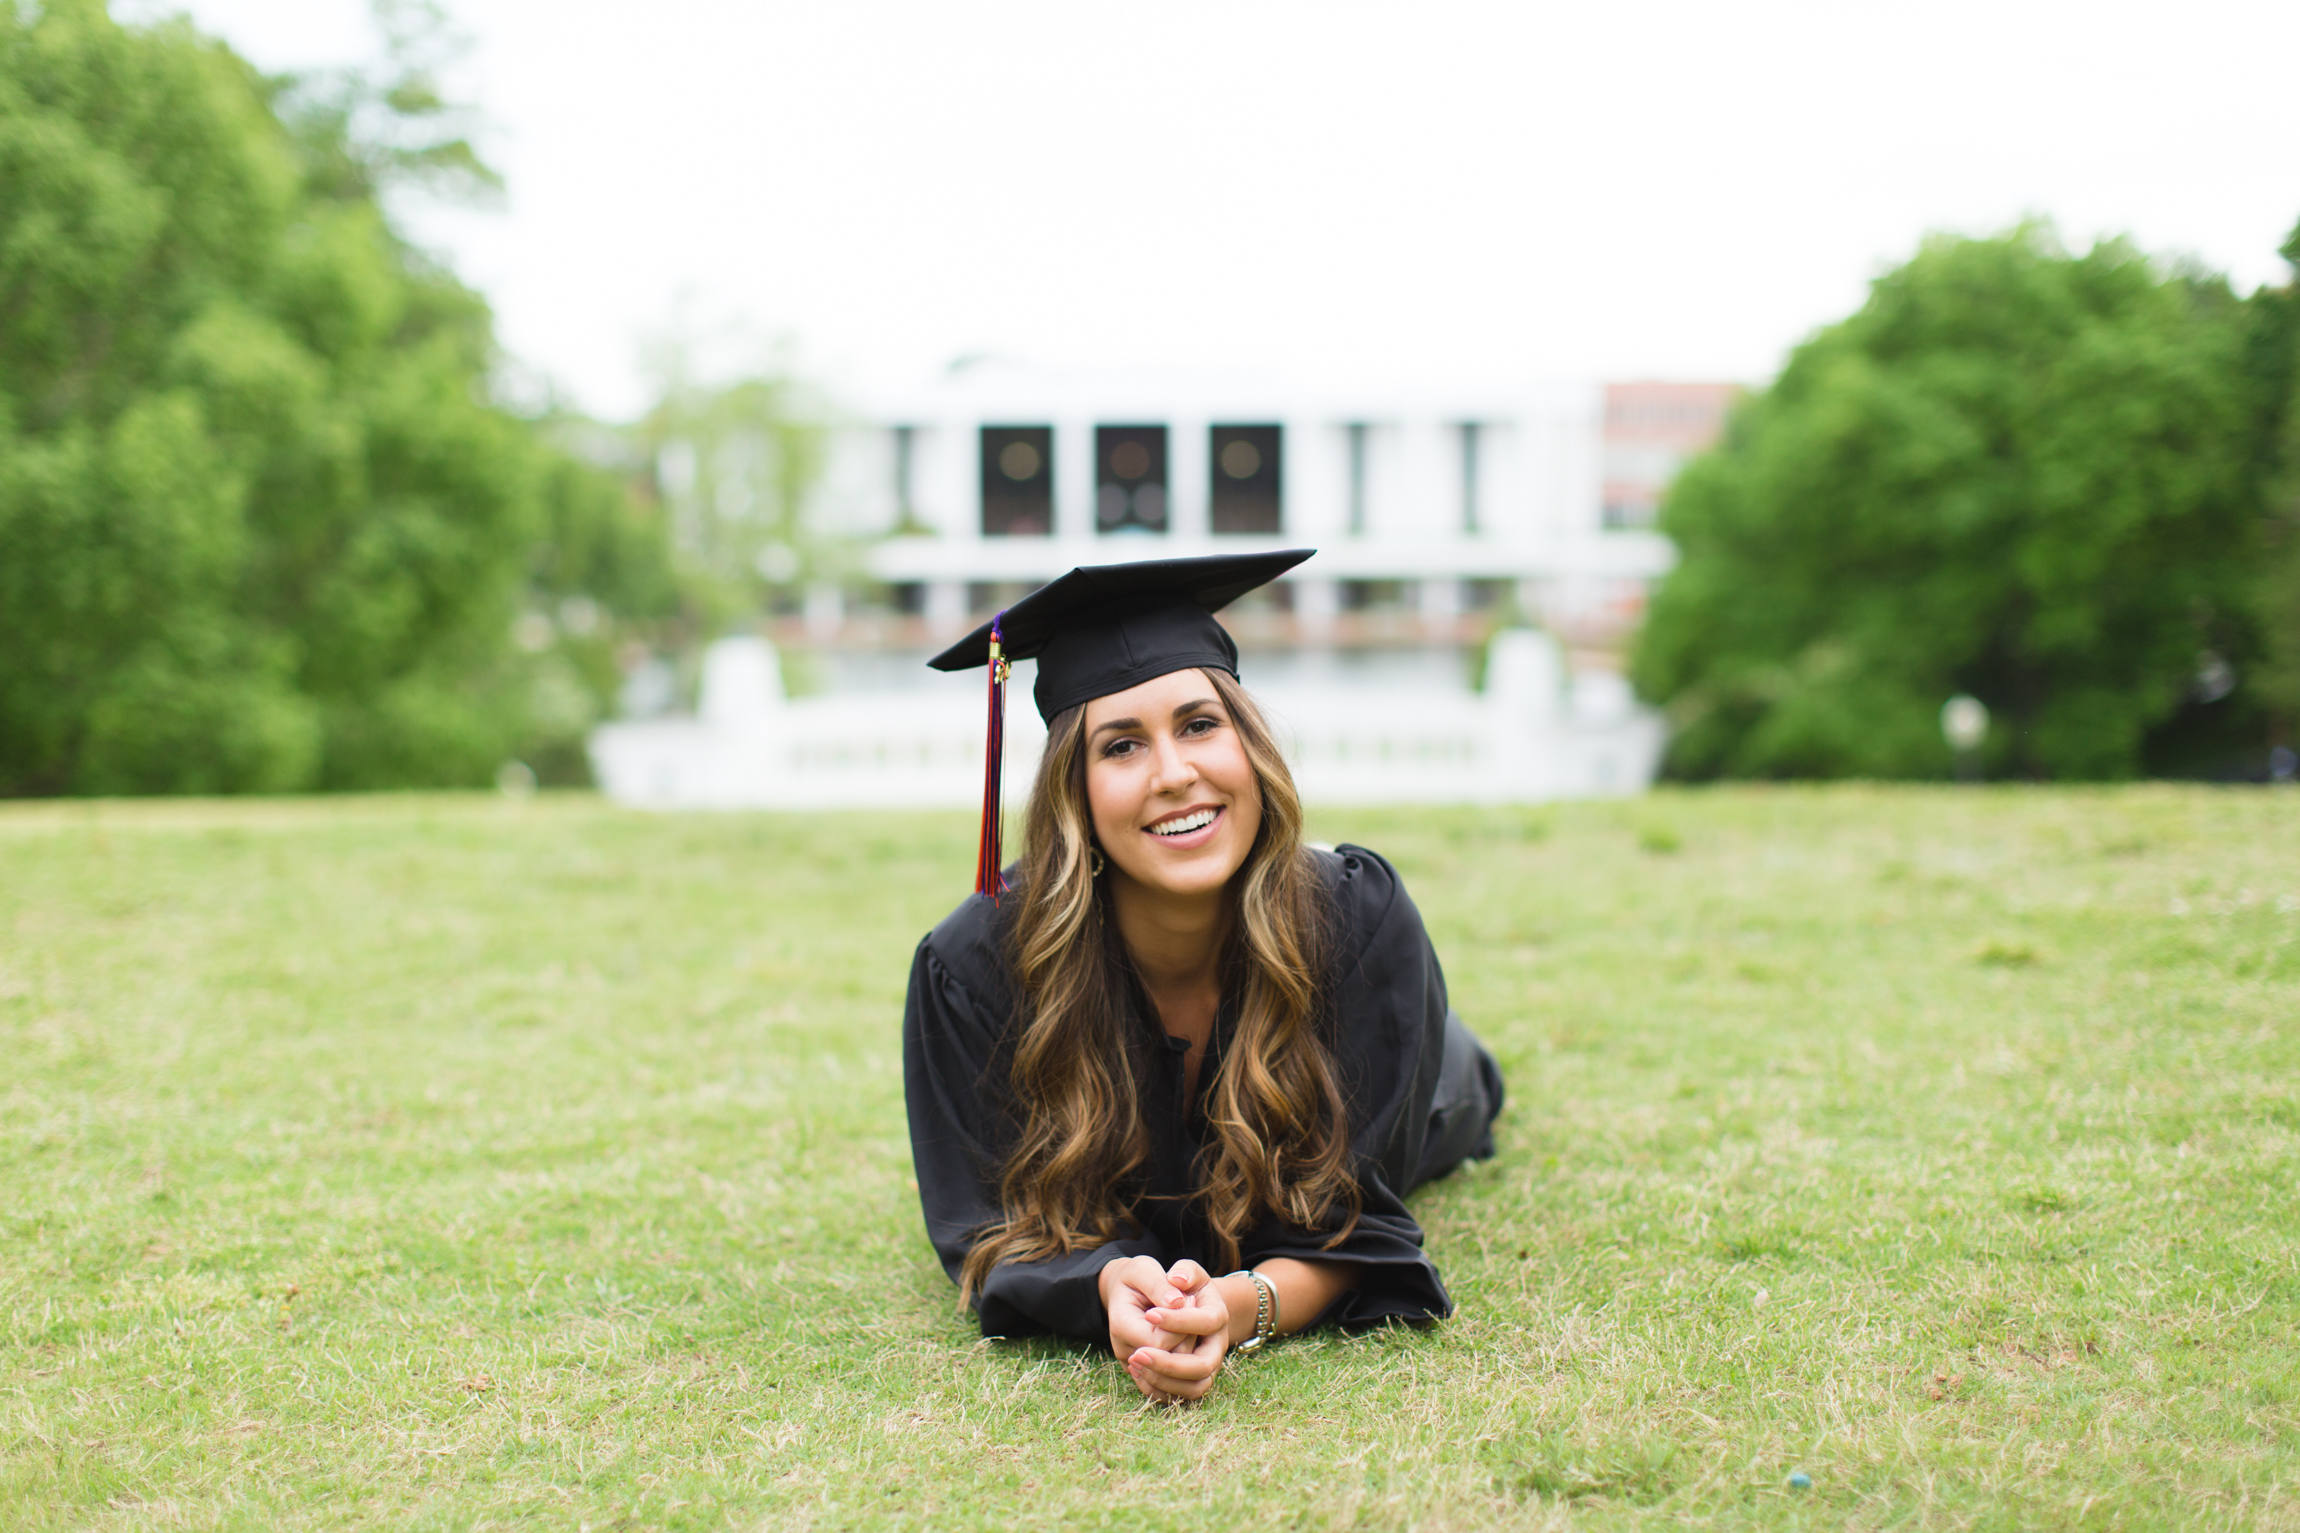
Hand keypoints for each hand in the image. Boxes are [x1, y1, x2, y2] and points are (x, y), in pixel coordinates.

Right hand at [1099, 1255, 1189, 1365]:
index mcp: (1121, 1325)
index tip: (1191, 1297)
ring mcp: (1134, 1364)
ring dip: (1189, 1351)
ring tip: (1192, 1324)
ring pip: (1170, 1376)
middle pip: (1167, 1360)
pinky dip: (1185, 1367)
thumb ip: (1159, 1285)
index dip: (1181, 1323)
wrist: (1127, 1291)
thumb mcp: (1144, 1270)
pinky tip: (1190, 1339)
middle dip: (1188, 1337)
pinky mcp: (1145, 1371)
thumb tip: (1176, 1302)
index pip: (1159, 1342)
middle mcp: (1125, 1350)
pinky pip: (1168, 1383)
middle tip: (1196, 1309)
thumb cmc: (1137, 1277)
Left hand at [1123, 1260, 1230, 1404]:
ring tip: (1135, 1362)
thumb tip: (1177, 1281)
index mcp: (1218, 1314)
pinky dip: (1157, 1391)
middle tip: (1137, 1354)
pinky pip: (1179, 1397)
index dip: (1178, 1320)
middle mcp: (1217, 1345)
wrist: (1181, 1304)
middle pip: (1202, 1365)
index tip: (1150, 1313)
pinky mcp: (1191, 1380)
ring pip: (1193, 1388)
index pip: (1206, 1322)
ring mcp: (1206, 1366)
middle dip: (1169, 1363)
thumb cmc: (1178, 1286)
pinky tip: (1136, 1371)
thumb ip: (1185, 1271)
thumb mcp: (1184, 1270)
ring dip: (1162, 1380)